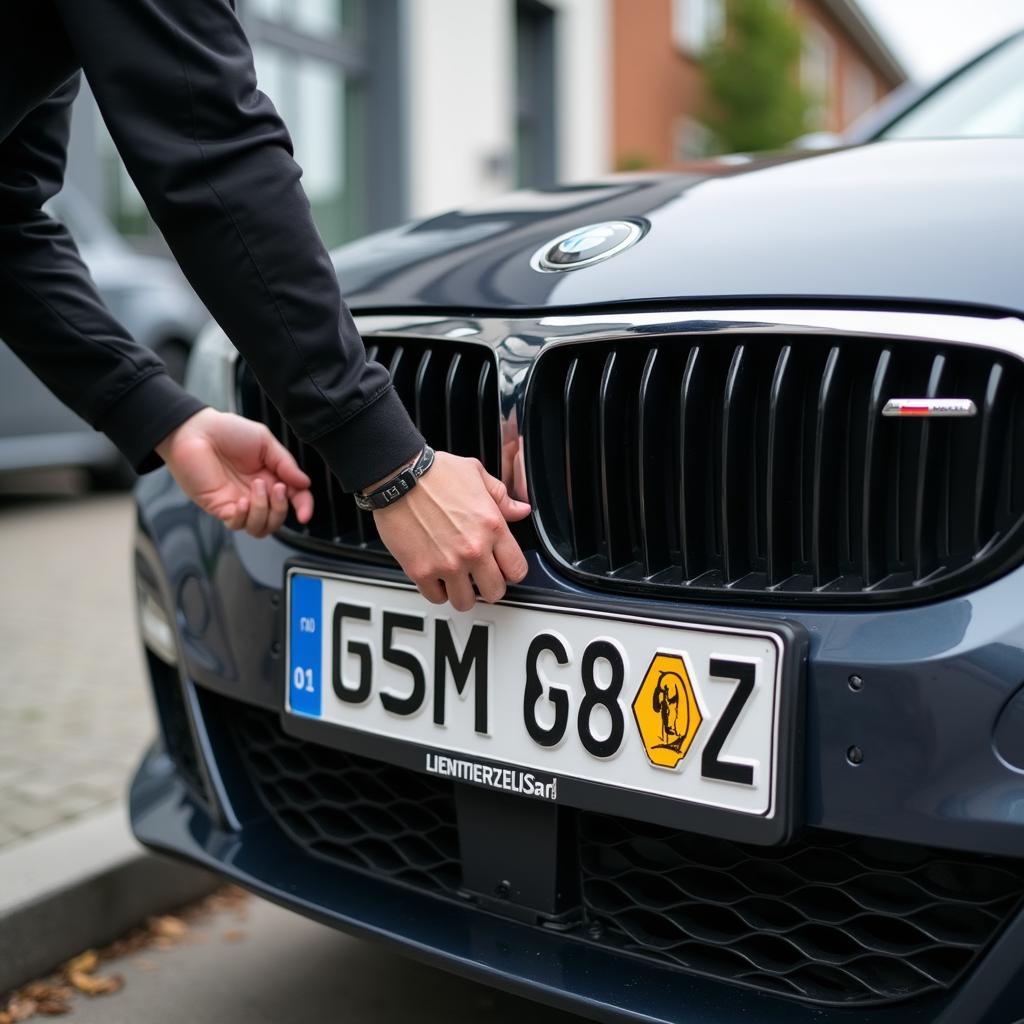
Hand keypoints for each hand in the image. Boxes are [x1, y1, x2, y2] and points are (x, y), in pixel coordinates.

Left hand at [156, 409, 313, 536]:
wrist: (195, 430)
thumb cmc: (226, 431)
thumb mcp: (265, 441)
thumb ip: (286, 464)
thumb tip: (305, 483)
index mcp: (270, 477)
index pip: (293, 500)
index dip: (303, 508)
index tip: (304, 513)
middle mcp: (255, 494)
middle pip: (277, 520)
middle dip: (281, 508)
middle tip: (277, 487)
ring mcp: (238, 502)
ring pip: (259, 528)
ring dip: (264, 511)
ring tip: (257, 487)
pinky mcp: (220, 507)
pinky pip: (237, 525)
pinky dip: (244, 516)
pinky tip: (242, 499)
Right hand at [373, 452, 530, 610]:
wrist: (397, 477)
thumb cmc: (435, 472)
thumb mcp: (476, 474)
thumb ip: (501, 497)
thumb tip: (521, 510)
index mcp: (492, 527)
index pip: (517, 569)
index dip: (511, 571)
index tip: (503, 568)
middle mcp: (473, 549)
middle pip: (495, 592)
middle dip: (489, 586)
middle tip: (479, 576)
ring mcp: (447, 563)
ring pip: (465, 602)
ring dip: (462, 592)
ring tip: (456, 579)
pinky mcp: (421, 570)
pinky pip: (435, 597)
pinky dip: (436, 590)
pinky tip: (435, 576)